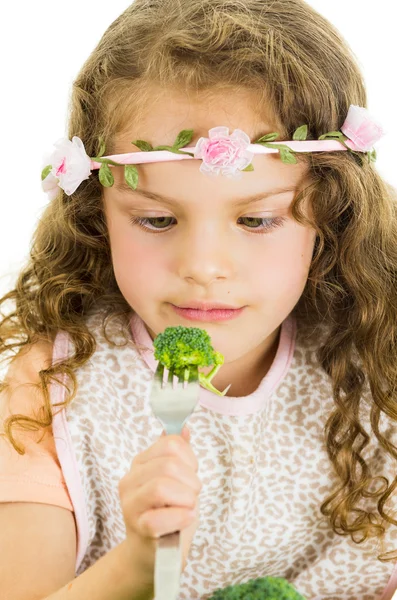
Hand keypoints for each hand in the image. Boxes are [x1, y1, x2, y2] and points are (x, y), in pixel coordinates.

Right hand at [118, 425, 200, 580]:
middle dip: (191, 480)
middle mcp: (130, 480)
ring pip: (161, 486)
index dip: (189, 458)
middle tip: (191, 494)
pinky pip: (160, 518)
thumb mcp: (178, 479)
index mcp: (140, 463)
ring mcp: (131, 505)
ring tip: (188, 507)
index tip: (191, 473)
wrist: (156, 552)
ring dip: (187, 497)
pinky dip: (181, 517)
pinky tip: (185, 519)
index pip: (169, 444)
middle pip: (168, 464)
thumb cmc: (169, 512)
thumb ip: (179, 453)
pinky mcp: (139, 529)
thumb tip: (184, 429)